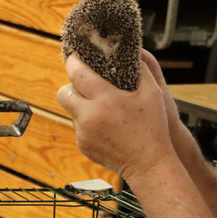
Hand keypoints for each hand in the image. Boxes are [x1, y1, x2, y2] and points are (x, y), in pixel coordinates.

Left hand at [57, 50, 176, 182]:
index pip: (77, 73)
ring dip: (80, 104)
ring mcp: (84, 133)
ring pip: (70, 110)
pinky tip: (104, 123)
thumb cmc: (153, 128)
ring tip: (98, 104)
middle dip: (69, 85)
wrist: (148, 164)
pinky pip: (78, 127)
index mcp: (106, 99)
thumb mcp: (154, 93)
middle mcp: (89, 116)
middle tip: (83, 83)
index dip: (73, 62)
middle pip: (63, 92)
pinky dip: (87, 122)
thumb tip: (133, 52)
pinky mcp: (83, 145)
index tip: (74, 57)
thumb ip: (142, 69)